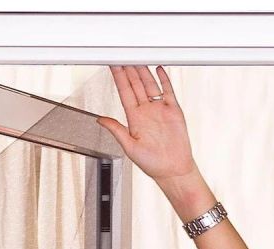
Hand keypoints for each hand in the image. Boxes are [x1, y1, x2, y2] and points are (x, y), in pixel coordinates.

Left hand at [97, 65, 196, 182]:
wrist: (173, 170)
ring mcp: (160, 110)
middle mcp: (146, 112)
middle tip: (123, 54)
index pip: (125, 93)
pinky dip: (164, 79)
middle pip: (136, 85)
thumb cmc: (152, 164)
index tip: (113, 65)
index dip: (119, 78)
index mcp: (134, 120)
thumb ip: (116, 130)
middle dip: (129, 69)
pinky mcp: (173, 111)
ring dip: (143, 71)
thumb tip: (100, 120)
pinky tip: (158, 69)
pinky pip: (168, 91)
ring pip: (150, 85)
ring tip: (137, 57)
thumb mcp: (129, 148)